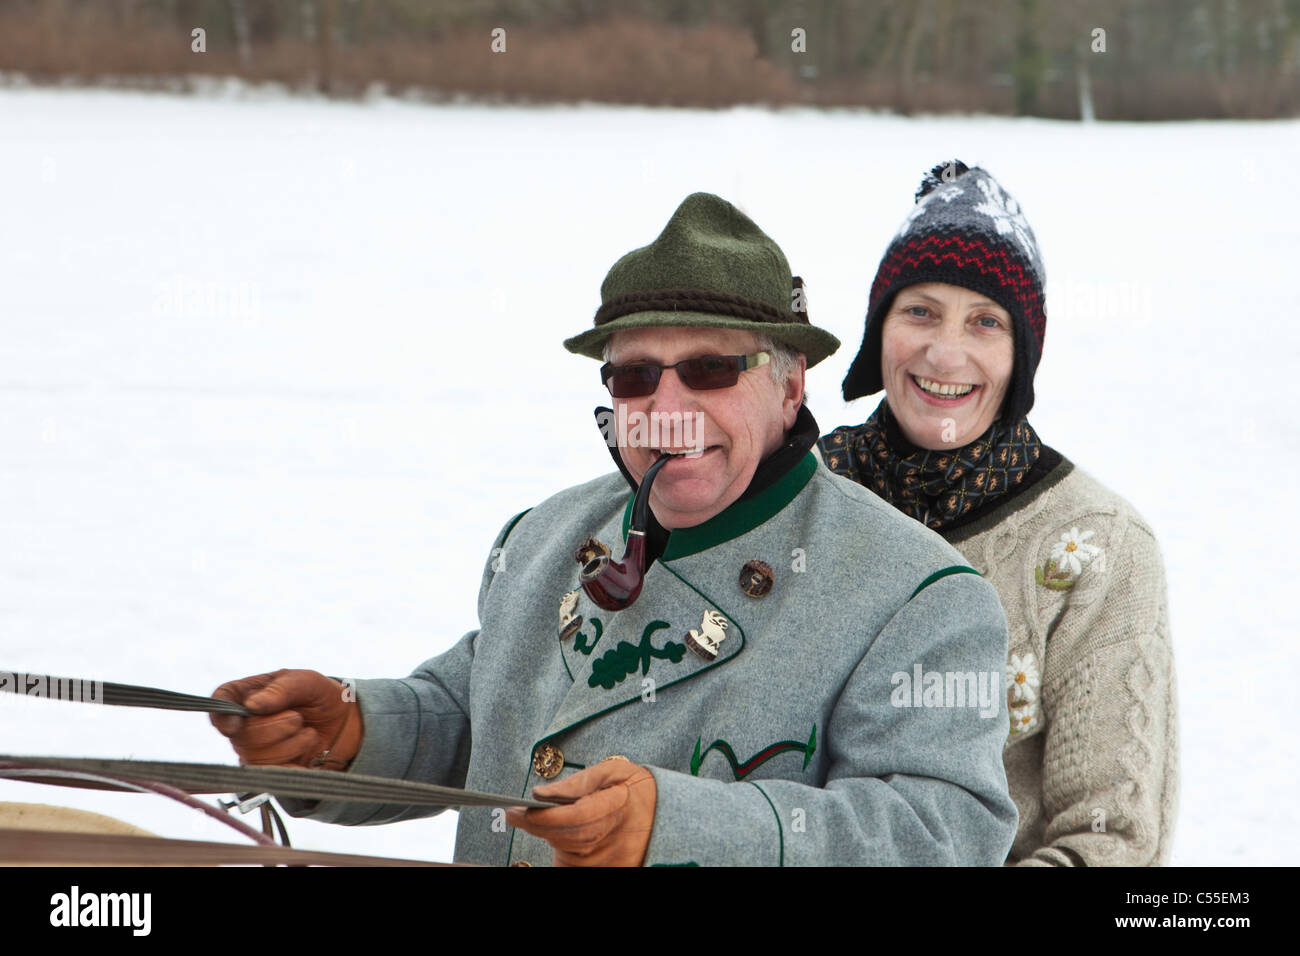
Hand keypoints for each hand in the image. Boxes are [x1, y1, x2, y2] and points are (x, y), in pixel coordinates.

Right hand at [209, 668, 361, 770]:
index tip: (234, 724)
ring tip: (307, 733)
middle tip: (298, 718)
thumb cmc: (320, 696)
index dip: (222, 715)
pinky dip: (292, 765)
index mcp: (248, 694)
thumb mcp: (308, 682)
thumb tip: (251, 705)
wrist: (345, 725)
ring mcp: (253, 749)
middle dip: (275, 727)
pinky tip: (305, 754)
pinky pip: (269, 775)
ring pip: (255, 756)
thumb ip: (281, 689)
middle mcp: (244, 723)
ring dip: (290, 744)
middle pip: (240, 735)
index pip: (220, 702)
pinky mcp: (267, 771)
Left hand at [505, 757, 655, 865]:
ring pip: (566, 855)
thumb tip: (541, 793)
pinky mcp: (610, 872)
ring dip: (551, 838)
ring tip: (543, 820)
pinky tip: (561, 836)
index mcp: (617, 808)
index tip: (516, 809)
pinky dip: (563, 852)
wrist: (668, 815)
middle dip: (536, 826)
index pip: (574, 818)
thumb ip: (578, 782)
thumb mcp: (612, 772)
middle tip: (515, 814)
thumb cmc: (636, 789)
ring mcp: (612, 862)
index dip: (543, 816)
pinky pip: (574, 866)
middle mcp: (615, 841)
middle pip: (565, 839)